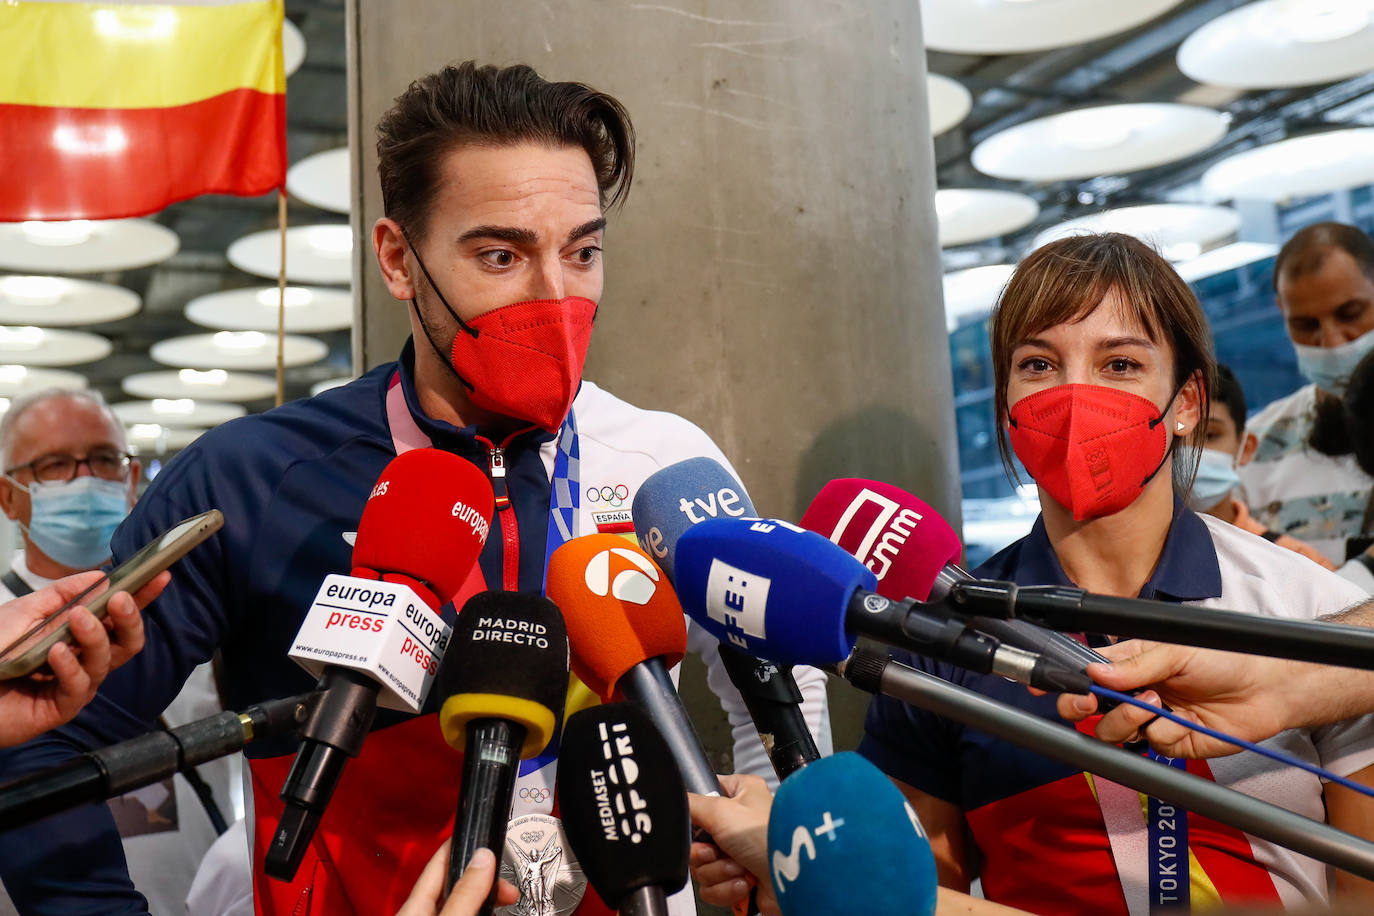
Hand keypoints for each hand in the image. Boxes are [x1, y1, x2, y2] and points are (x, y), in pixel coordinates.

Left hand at [0, 570, 168, 747]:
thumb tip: (102, 576)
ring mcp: (75, 684)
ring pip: (106, 662)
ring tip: (78, 618)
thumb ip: (63, 594)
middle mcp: (83, 659)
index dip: (142, 597)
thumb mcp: (26, 610)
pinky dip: (70, 666)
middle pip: (127, 643)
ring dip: (96, 637)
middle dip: (130, 620)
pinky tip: (56, 652)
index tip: (159, 576)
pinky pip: (79, 687)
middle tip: (120, 599)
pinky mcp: (61, 708)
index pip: (118, 616)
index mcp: (78, 634)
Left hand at [396, 842, 518, 915]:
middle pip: (454, 883)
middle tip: (506, 885)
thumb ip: (464, 893)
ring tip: (504, 898)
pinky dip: (479, 910)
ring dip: (485, 895)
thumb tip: (483, 857)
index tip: (485, 836)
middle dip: (484, 877)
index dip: (463, 845)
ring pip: (461, 901)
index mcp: (413, 906)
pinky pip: (462, 913)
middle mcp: (420, 913)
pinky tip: (490, 912)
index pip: (439, 862)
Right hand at [688, 773, 779, 915]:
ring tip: (739, 868)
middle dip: (706, 854)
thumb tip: (673, 799)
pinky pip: (713, 887)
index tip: (699, 826)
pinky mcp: (739, 880)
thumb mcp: (720, 810)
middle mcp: (739, 823)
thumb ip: (690, 803)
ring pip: (703, 867)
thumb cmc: (766, 836)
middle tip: (719, 851)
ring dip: (719, 872)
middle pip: (696, 841)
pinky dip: (726, 888)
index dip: (696, 818)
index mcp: (739, 796)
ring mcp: (739, 853)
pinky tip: (745, 882)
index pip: (702, 800)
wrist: (791, 879)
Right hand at [1055, 639, 1318, 757]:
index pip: (1084, 673)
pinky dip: (1164, 733)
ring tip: (1156, 703)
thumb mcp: (1175, 650)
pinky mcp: (1171, 744)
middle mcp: (1132, 693)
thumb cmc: (1224, 658)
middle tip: (1092, 702)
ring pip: (1112, 731)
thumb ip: (1134, 665)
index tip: (1046, 687)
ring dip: (1128, 719)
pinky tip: (1182, 719)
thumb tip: (1096, 673)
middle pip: (1086, 710)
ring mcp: (1150, 720)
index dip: (1065, 681)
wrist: (1268, 689)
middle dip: (1080, 707)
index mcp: (1128, 664)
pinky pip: (1150, 745)